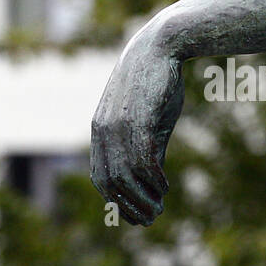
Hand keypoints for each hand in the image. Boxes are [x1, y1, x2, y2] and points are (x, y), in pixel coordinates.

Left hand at [90, 21, 184, 225]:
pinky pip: (142, 159)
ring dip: (143, 198)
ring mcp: (118, 124)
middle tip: (151, 219)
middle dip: (130, 206)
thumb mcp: (148, 122)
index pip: (100, 177)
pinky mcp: (137, 118)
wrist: (160, 46)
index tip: (137, 217)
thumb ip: (145, 150)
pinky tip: (164, 187)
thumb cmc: (156, 84)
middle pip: (110, 182)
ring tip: (159, 208)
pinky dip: (153, 179)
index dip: (117, 201)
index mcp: (100, 130)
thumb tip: (150, 185)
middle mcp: (103, 130)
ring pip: (125, 175)